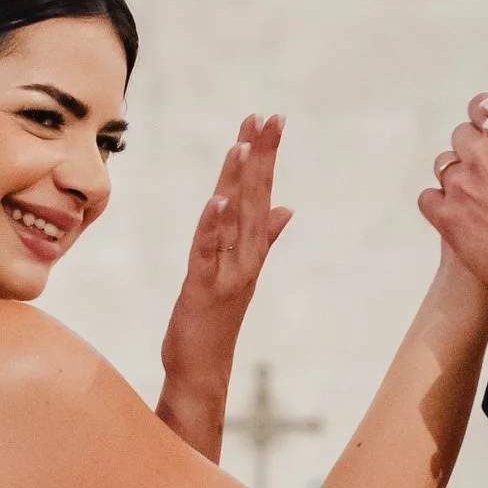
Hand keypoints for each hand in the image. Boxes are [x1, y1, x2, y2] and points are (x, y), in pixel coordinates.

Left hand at [161, 114, 290, 398]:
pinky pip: (210, 252)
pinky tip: (218, 201)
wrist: (202, 370)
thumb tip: (285, 208)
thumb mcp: (238, 272)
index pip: (261, 193)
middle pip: (255, 198)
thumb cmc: (215, 321)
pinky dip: (214, 227)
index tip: (269, 119)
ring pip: (236, 220)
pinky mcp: (205, 289)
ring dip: (240, 183)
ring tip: (243, 146)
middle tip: (269, 117)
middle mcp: (245, 256)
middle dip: (261, 156)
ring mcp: (228, 273)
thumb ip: (264, 238)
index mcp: (251, 249)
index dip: (265, 156)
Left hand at [418, 94, 487, 287]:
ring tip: (480, 192)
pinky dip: (441, 203)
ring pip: (444, 166)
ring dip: (459, 174)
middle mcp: (478, 155)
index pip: (482, 106)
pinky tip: (459, 211)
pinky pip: (429, 199)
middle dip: (477, 147)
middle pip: (462, 137)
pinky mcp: (447, 221)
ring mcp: (459, 188)